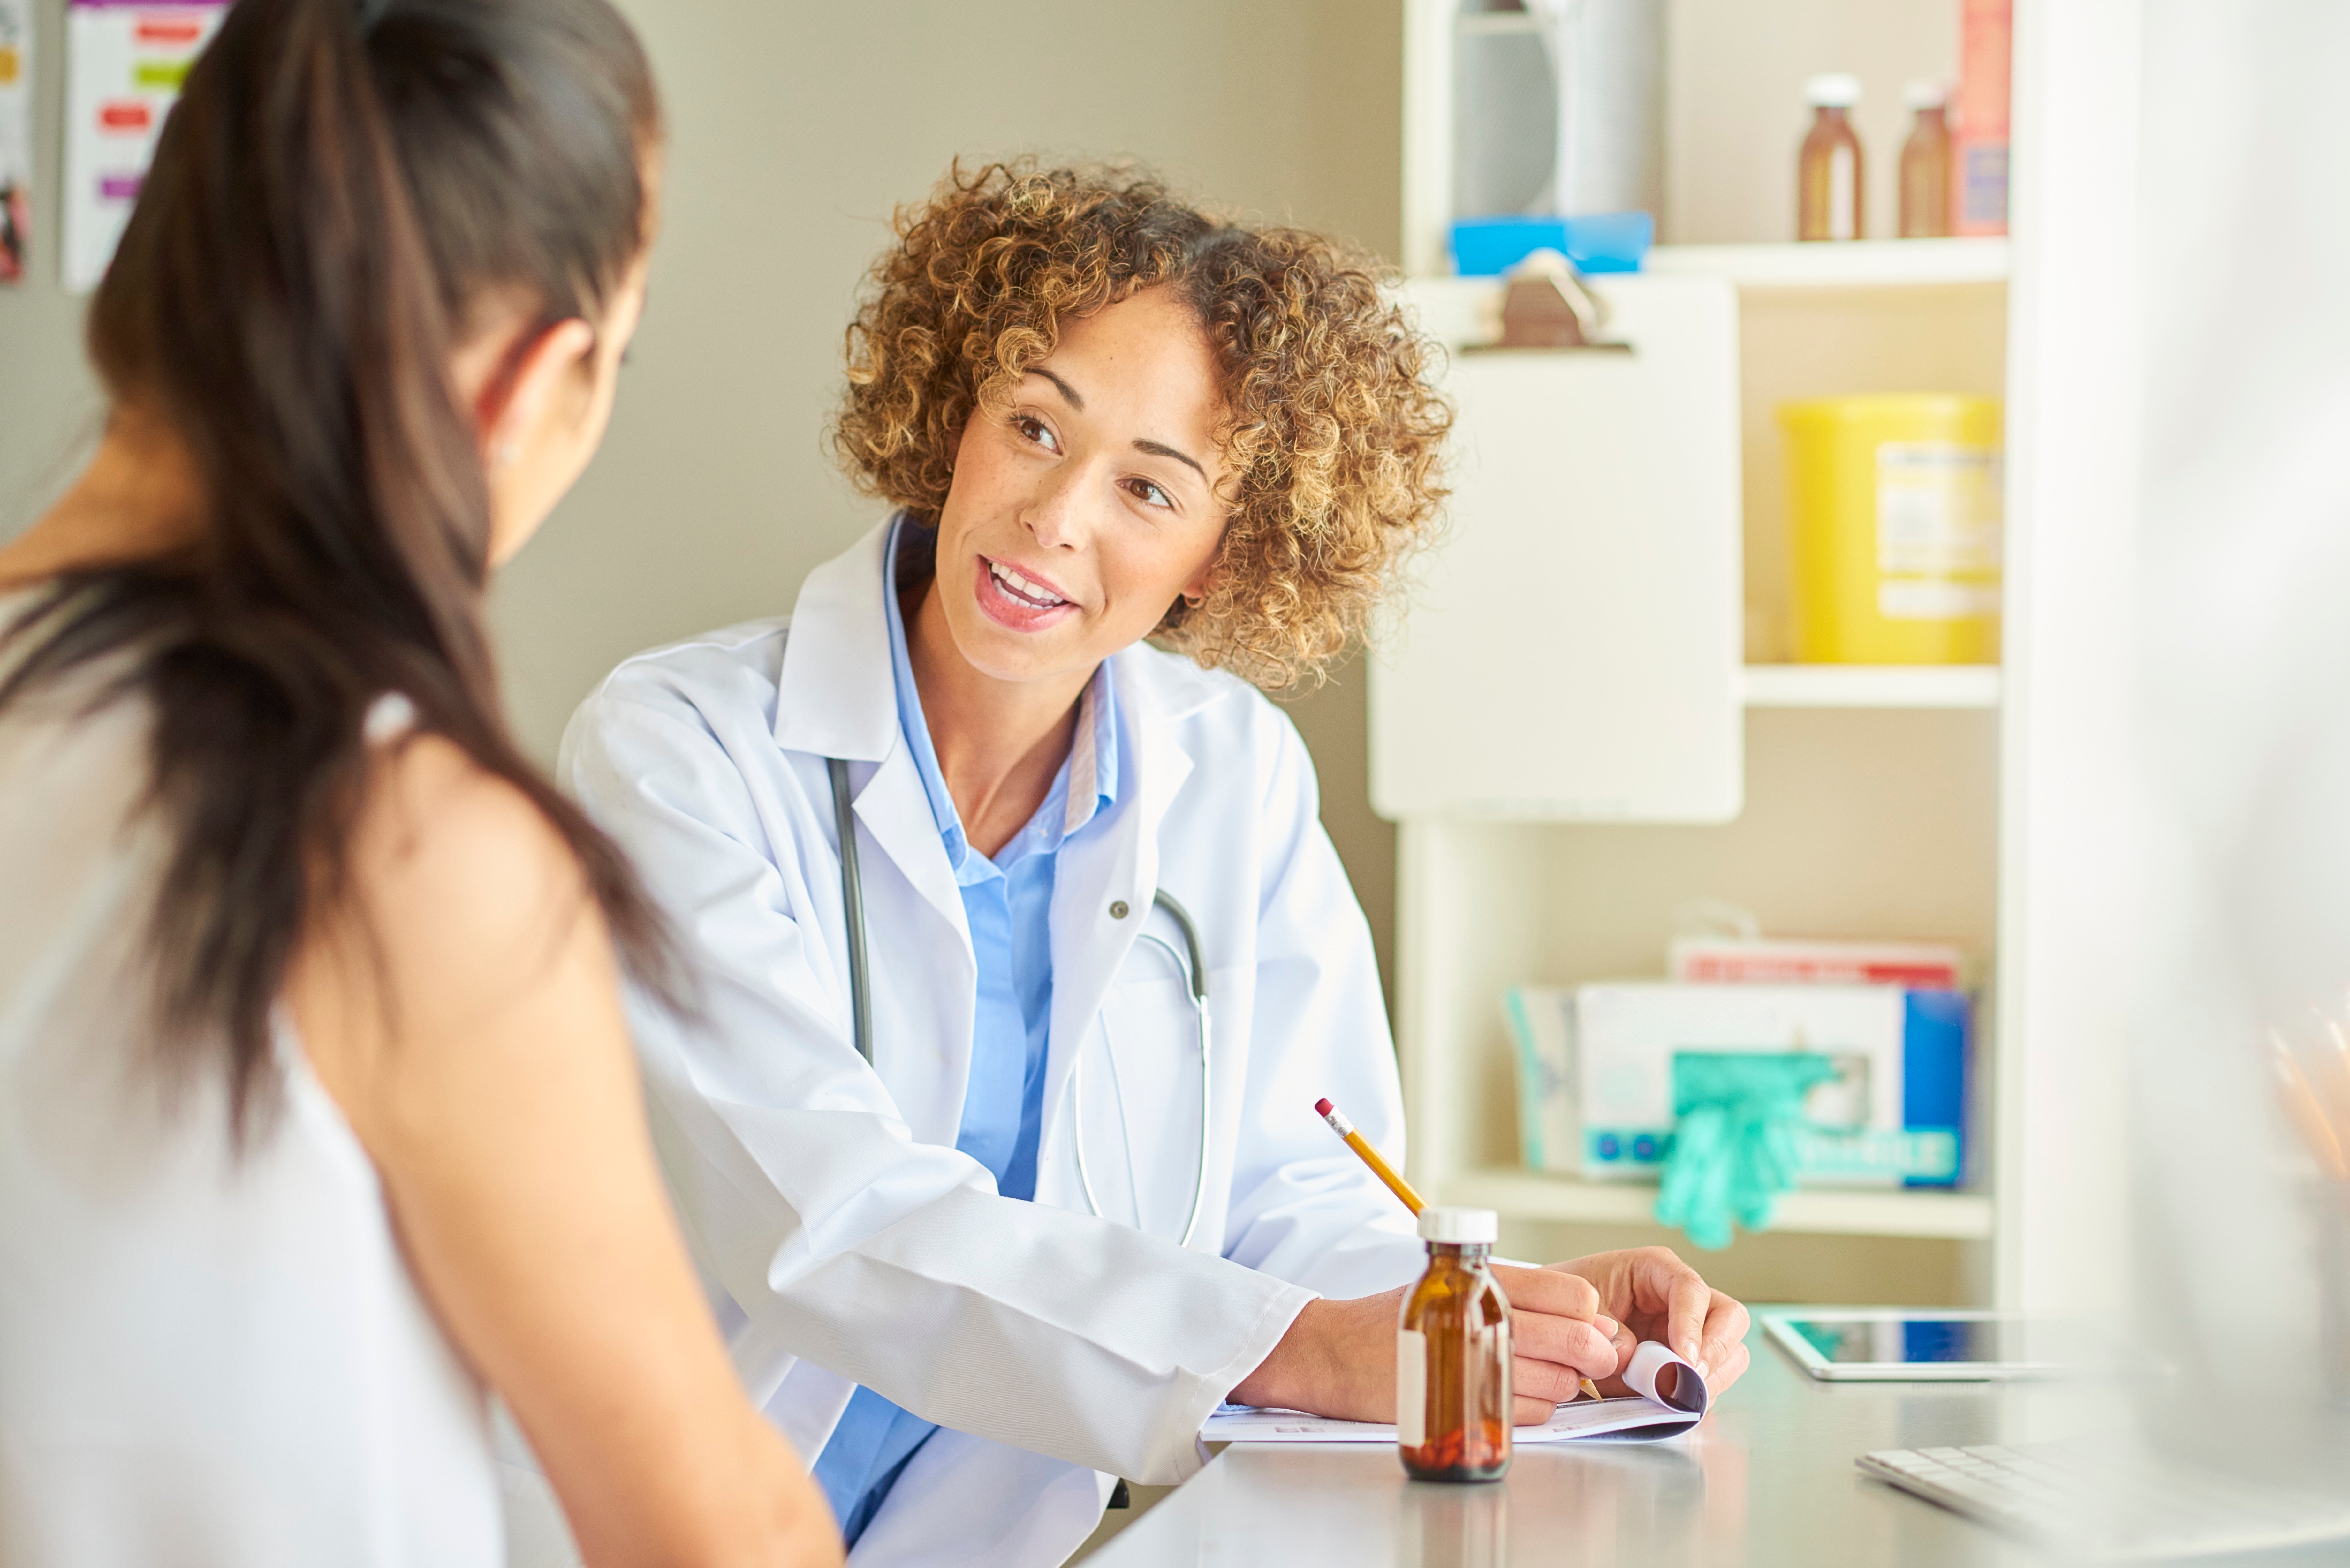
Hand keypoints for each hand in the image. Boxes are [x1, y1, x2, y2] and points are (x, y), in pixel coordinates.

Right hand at [1229, 1268, 1620, 1427]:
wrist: (1335, 1352)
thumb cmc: (1398, 1317)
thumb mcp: (1451, 1286)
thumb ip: (1516, 1298)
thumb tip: (1593, 1322)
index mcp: (1481, 1278)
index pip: (1569, 1292)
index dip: (1593, 1315)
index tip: (1593, 1326)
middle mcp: (1480, 1315)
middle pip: (1571, 1339)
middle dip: (1596, 1355)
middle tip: (1594, 1361)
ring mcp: (1472, 1361)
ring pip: (1557, 1381)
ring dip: (1563, 1384)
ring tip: (1540, 1375)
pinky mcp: (1463, 1402)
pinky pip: (1530, 1414)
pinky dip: (1534, 1410)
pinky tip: (1510, 1395)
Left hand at [1552, 1247, 1750, 1398]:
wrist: (1561, 1319)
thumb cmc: (1573, 1302)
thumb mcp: (1582, 1309)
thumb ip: (1608, 1333)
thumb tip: (1636, 1360)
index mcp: (1657, 1269)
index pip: (1691, 1289)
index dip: (1691, 1324)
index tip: (1683, 1358)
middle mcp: (1684, 1298)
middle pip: (1730, 1317)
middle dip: (1716, 1351)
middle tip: (1689, 1380)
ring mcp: (1692, 1329)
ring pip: (1731, 1351)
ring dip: (1712, 1378)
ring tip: (1679, 1395)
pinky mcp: (1689, 1359)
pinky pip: (1714, 1377)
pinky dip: (1700, 1393)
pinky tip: (1674, 1402)